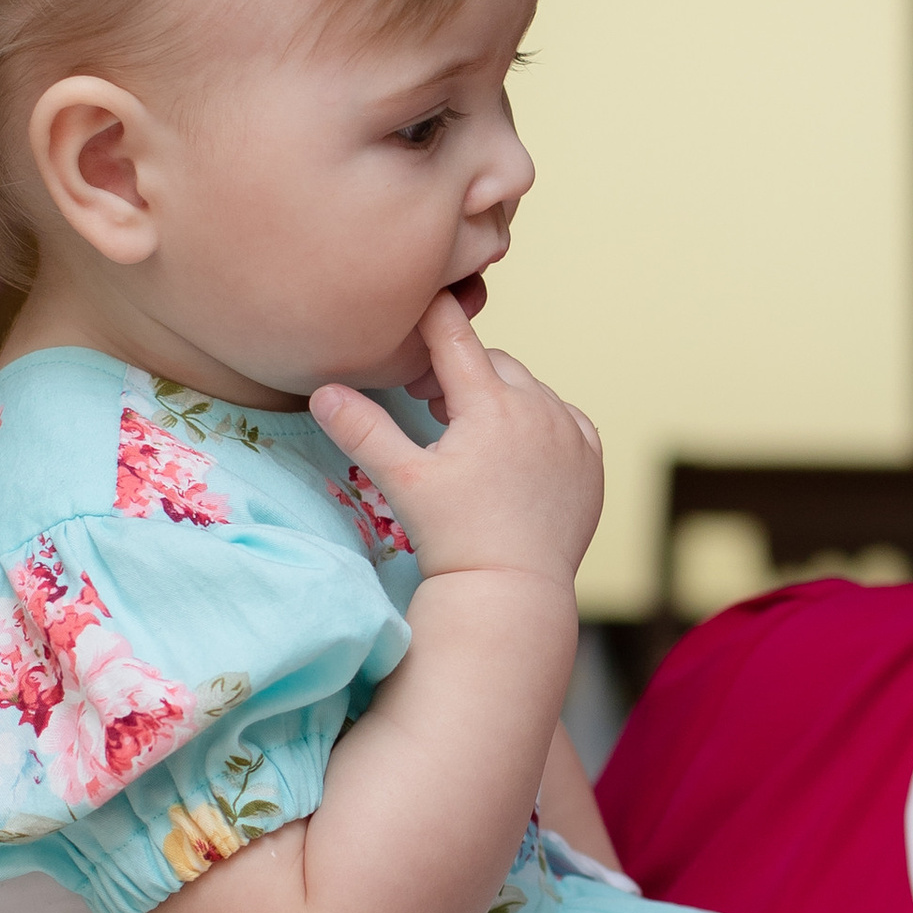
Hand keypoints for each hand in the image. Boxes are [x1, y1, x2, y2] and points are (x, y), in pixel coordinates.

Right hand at [313, 296, 601, 592]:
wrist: (511, 591)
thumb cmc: (454, 536)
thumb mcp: (403, 480)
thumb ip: (363, 430)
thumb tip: (323, 391)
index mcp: (491, 402)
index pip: (454, 333)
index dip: (428, 321)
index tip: (410, 324)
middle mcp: (538, 407)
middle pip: (492, 362)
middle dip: (461, 373)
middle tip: (432, 406)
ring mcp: (570, 433)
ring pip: (530, 389)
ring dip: (501, 398)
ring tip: (471, 436)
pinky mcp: (590, 460)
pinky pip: (565, 419)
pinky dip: (540, 422)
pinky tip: (516, 450)